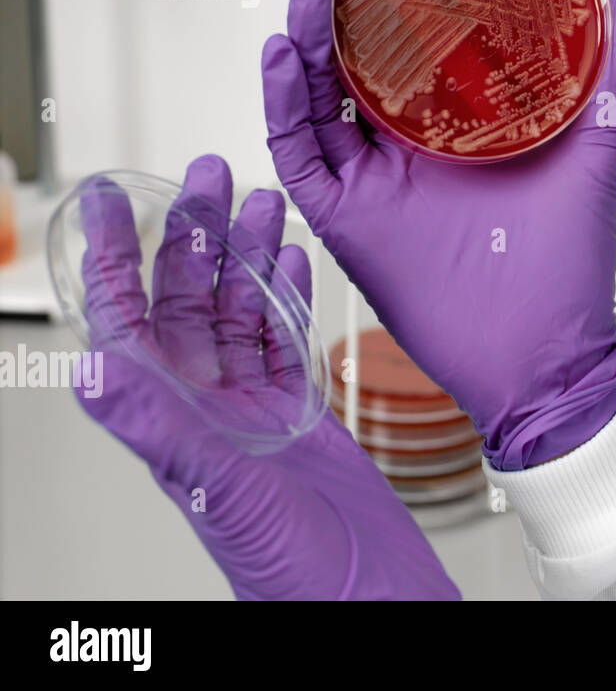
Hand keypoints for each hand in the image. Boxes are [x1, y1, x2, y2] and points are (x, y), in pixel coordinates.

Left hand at [75, 154, 459, 599]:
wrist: (365, 601)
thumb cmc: (289, 572)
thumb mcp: (217, 491)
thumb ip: (158, 427)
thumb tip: (90, 367)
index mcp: (174, 419)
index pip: (127, 321)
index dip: (115, 258)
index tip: (110, 200)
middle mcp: (207, 408)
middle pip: (189, 301)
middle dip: (197, 234)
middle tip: (208, 174)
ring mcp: (253, 412)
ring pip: (242, 314)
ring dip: (250, 255)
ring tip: (262, 201)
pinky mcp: (300, 418)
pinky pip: (286, 343)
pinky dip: (289, 298)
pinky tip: (294, 264)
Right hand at [261, 0, 615, 469]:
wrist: (546, 352)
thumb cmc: (570, 259)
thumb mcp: (592, 150)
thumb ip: (610, 75)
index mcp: (452, 120)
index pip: (408, 31)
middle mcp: (403, 142)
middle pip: (354, 48)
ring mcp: (370, 177)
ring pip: (319, 88)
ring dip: (306, 25)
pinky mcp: (345, 219)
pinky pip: (299, 153)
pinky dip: (284, 103)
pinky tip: (285, 50)